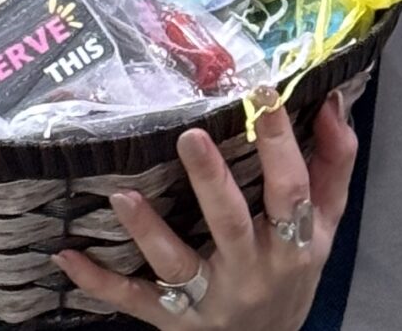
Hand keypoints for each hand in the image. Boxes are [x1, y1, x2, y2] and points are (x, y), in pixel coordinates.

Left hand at [54, 91, 356, 328]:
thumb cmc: (292, 270)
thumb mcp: (324, 225)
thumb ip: (334, 164)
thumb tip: (334, 102)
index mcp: (293, 243)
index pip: (290, 191)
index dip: (280, 144)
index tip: (263, 94)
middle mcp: (252, 270)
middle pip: (231, 224)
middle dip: (211, 182)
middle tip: (189, 135)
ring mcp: (209, 297)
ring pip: (176, 264)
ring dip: (148, 232)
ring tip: (122, 195)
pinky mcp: (172, 318)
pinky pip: (133, 300)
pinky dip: (98, 282)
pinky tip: (67, 256)